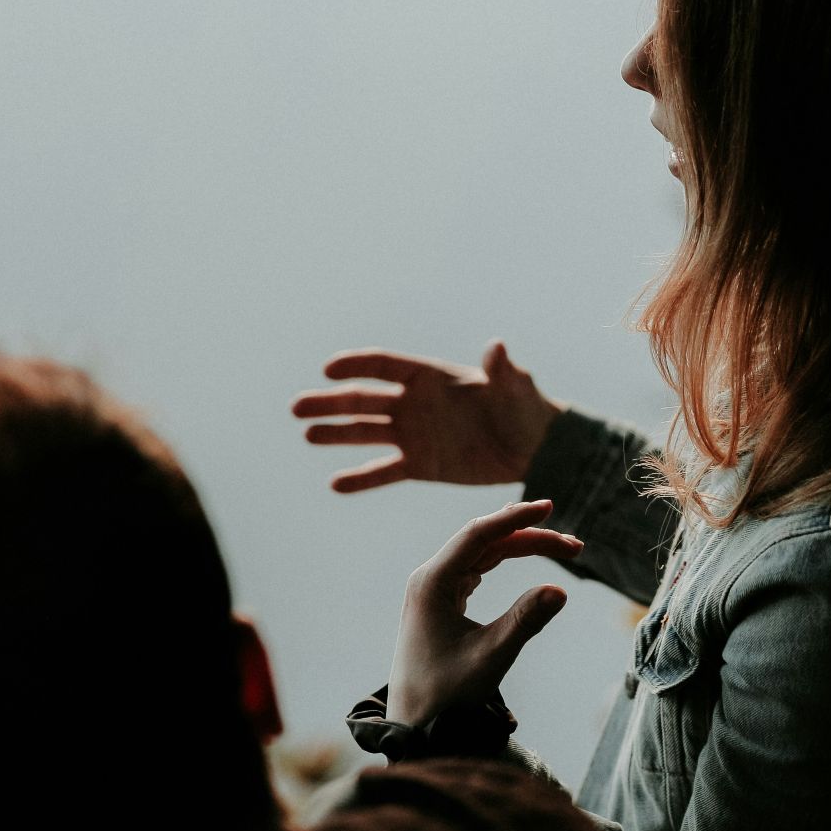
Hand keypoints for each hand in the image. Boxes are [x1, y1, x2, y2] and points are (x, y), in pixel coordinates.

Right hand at [292, 341, 562, 492]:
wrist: (533, 449)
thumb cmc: (525, 409)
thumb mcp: (515, 388)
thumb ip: (502, 371)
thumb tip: (497, 347)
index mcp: (431, 377)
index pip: (385, 365)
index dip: (357, 366)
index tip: (329, 370)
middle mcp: (414, 403)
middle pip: (364, 400)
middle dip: (331, 402)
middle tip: (297, 408)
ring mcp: (414, 434)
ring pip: (366, 434)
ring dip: (336, 434)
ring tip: (308, 435)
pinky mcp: (420, 465)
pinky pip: (384, 472)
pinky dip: (361, 478)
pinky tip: (336, 483)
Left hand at [387, 499, 580, 725]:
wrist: (414, 724)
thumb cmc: (446, 695)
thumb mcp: (490, 657)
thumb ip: (524, 621)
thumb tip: (561, 589)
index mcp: (431, 583)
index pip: (478, 535)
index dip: (516, 518)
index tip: (549, 507)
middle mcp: (429, 579)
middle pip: (485, 541)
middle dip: (530, 537)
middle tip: (575, 547)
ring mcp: (434, 589)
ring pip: (483, 553)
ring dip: (521, 547)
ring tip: (563, 548)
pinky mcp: (442, 602)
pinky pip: (477, 568)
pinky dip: (505, 560)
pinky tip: (523, 551)